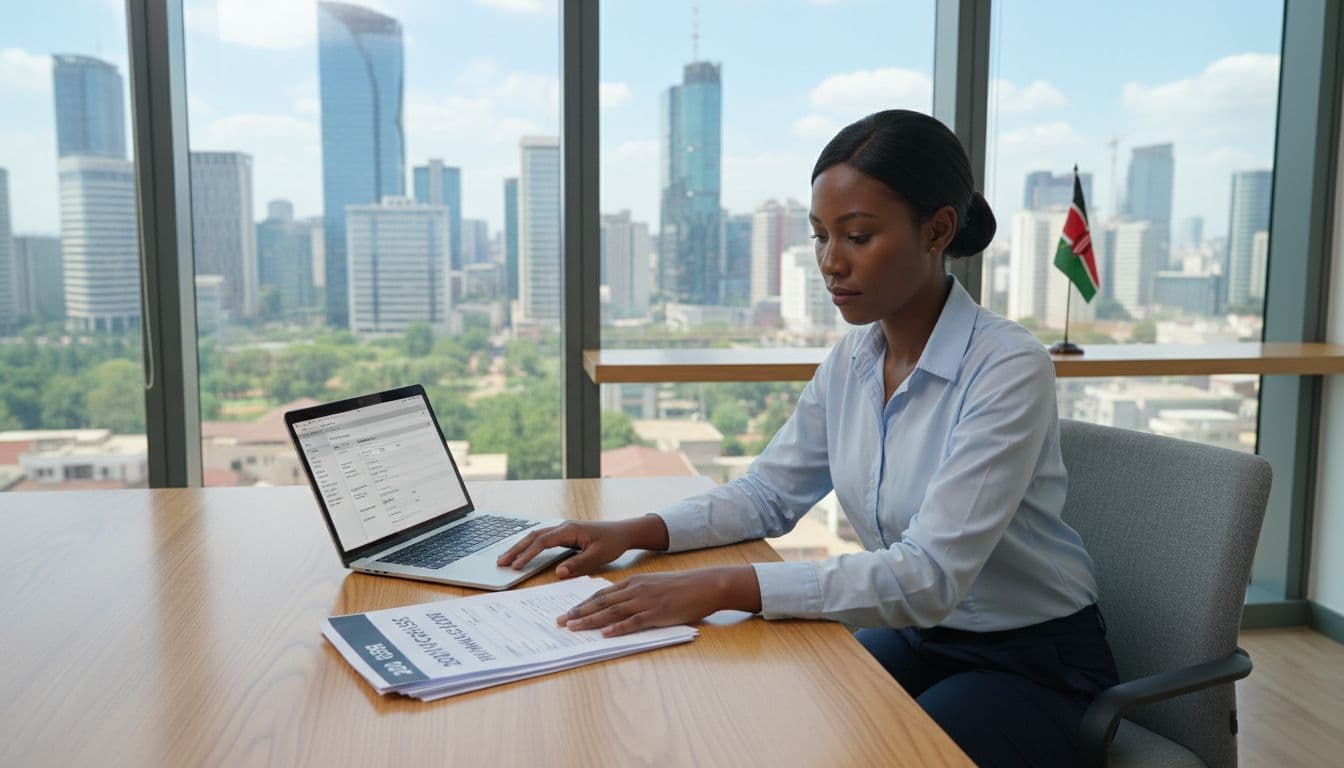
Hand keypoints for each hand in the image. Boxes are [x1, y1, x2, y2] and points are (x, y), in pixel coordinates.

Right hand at [495, 516, 668, 577]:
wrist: (623, 532)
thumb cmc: (613, 543)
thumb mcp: (599, 556)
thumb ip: (579, 564)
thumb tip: (559, 572)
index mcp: (570, 530)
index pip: (543, 542)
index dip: (528, 554)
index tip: (516, 566)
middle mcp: (563, 527)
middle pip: (533, 536)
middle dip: (516, 549)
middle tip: (500, 562)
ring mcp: (563, 529)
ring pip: (535, 536)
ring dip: (520, 546)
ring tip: (505, 559)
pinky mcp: (565, 534)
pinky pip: (542, 539)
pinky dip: (529, 546)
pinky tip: (522, 553)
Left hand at [557, 567, 762, 636]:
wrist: (705, 585)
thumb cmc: (682, 587)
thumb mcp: (654, 585)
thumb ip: (636, 593)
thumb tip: (618, 606)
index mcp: (633, 582)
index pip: (601, 594)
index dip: (582, 604)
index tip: (567, 612)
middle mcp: (635, 590)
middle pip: (601, 602)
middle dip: (578, 613)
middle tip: (560, 622)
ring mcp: (646, 601)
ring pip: (612, 612)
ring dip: (590, 620)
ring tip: (573, 628)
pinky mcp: (657, 613)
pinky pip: (634, 622)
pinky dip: (618, 628)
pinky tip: (605, 634)